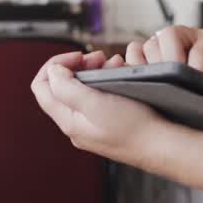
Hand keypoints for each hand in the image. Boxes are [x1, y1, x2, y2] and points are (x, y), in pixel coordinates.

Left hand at [30, 50, 172, 166]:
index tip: (78, 57)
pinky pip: (98, 96)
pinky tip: (122, 76)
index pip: (41, 87)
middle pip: (61, 86)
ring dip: (96, 71)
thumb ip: (67, 88)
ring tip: (115, 65)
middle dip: (78, 65)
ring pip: (82, 89)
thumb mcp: (96, 103)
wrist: (161, 146)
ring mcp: (91, 124)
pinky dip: (107, 81)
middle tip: (99, 58)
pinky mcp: (106, 122)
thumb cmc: (133, 128)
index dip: (55, 65)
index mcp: (68, 120)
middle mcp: (76, 124)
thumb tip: (52, 72)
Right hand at [127, 25, 202, 93]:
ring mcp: (168, 45)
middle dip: (170, 62)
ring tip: (161, 86)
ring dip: (151, 66)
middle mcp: (188, 36)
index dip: (196, 64)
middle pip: (168, 35)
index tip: (197, 83)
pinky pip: (135, 52)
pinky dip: (134, 65)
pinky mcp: (152, 56)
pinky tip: (144, 83)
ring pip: (149, 44)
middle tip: (175, 85)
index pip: (197, 44)